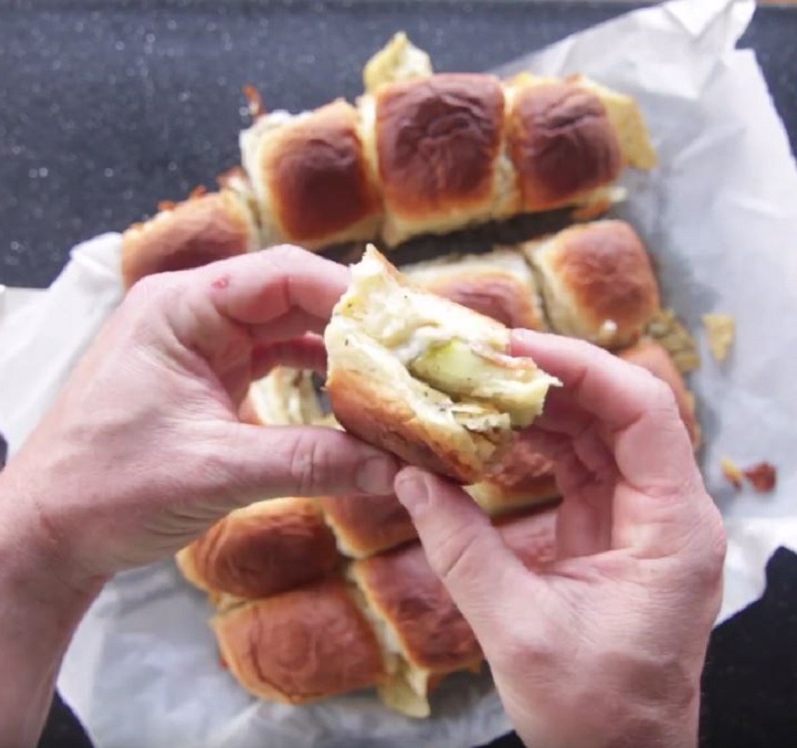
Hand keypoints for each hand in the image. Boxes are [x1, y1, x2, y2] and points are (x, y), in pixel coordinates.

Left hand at [0, 246, 399, 589]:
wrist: (50, 531)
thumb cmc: (109, 489)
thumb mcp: (218, 471)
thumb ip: (312, 463)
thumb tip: (395, 467)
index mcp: (182, 307)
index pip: (281, 274)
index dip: (347, 294)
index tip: (402, 325)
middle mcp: (194, 312)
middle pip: (292, 296)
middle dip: (353, 323)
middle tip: (410, 350)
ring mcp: (202, 344)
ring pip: (288, 328)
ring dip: (339, 350)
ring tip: (391, 370)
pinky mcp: (209, 376)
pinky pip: (275, 360)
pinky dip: (315, 375)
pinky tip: (350, 392)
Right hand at [394, 329, 725, 747]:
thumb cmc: (591, 712)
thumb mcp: (517, 630)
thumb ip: (460, 548)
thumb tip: (409, 477)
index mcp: (672, 528)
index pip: (643, 411)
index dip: (582, 366)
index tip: (515, 347)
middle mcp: (667, 509)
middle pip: (617, 409)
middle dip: (549, 376)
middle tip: (480, 357)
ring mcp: (640, 514)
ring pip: (596, 429)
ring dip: (539, 403)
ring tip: (478, 384)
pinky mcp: (612, 524)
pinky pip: (578, 460)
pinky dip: (535, 439)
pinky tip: (492, 428)